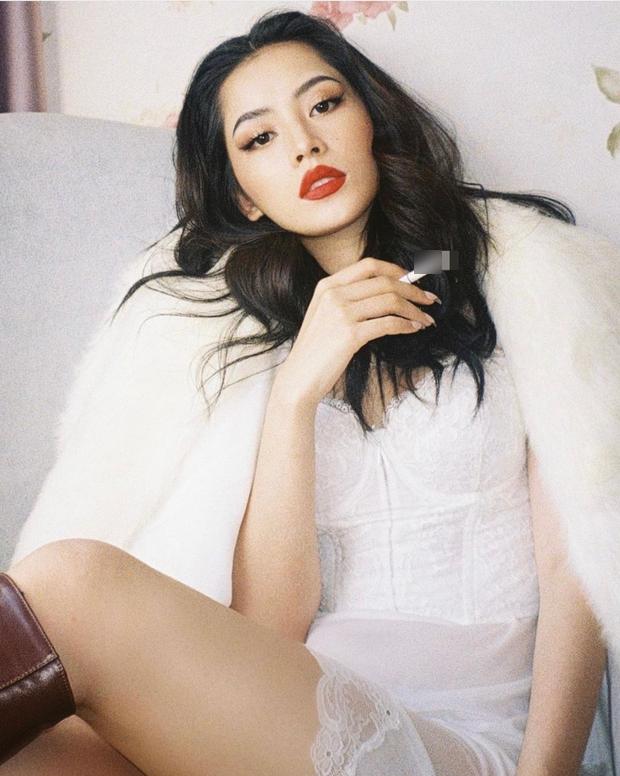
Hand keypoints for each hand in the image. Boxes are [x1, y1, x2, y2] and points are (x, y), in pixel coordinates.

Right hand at [274, 256, 438, 407]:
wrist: (299, 378)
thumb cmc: (316, 351)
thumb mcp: (325, 315)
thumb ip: (347, 299)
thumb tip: (387, 292)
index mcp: (327, 285)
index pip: (369, 265)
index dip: (397, 270)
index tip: (414, 279)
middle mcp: (333, 294)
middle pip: (385, 282)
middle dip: (413, 289)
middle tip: (430, 299)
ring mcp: (341, 313)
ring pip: (390, 301)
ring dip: (414, 310)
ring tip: (426, 319)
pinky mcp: (350, 334)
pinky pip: (388, 323)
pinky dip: (406, 325)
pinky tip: (414, 329)